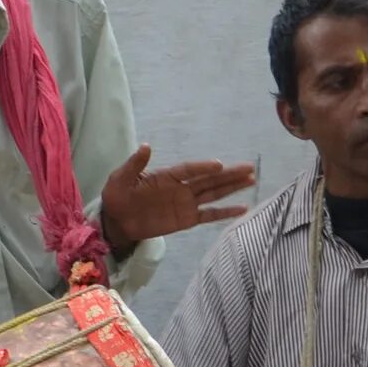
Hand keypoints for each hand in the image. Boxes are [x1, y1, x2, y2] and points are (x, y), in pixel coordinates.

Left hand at [98, 146, 256, 252]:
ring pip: (213, 193)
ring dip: (232, 188)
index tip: (218, 164)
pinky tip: (242, 209)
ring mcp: (186, 203)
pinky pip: (209, 215)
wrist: (116, 221)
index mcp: (167, 175)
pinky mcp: (186, 219)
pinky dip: (225, 213)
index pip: (189, 170)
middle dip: (229, 174)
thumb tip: (146, 145)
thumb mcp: (120, 178)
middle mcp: (181, 187)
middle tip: (250, 167)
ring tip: (252, 180)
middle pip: (209, 179)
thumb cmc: (117, 196)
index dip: (203, 167)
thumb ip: (135, 164)